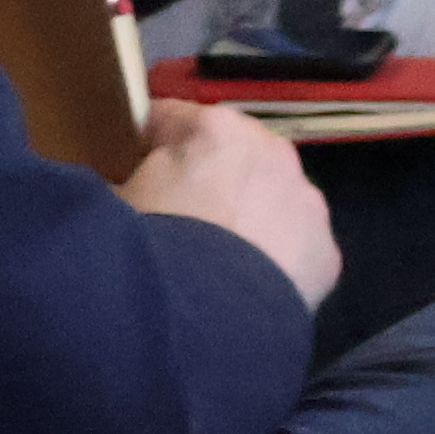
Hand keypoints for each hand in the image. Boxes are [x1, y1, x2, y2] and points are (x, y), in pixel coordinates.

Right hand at [120, 95, 339, 306]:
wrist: (204, 315)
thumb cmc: (146, 243)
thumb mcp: (108, 202)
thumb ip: (120, 182)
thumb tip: (120, 190)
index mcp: (212, 128)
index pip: (167, 118)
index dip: (143, 145)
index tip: (126, 171)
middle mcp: (270, 151)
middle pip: (229, 154)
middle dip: (206, 176)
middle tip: (174, 216)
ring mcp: (306, 200)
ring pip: (270, 195)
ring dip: (247, 213)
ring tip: (213, 256)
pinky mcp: (327, 249)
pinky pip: (294, 243)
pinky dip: (273, 256)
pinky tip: (243, 282)